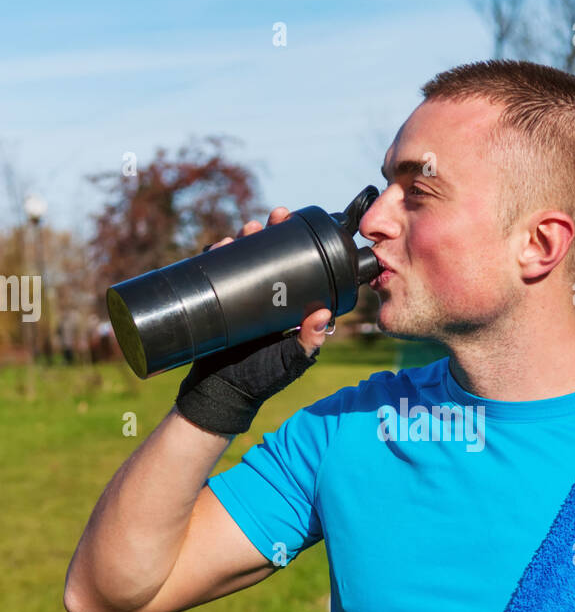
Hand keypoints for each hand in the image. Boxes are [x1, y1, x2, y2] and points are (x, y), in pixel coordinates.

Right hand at [174, 205, 333, 436]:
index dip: (295, 242)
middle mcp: (263, 295)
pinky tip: (219, 246)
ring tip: (245, 230)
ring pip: (241, 258)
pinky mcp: (215, 301)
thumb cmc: (261, 379)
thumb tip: (324, 314)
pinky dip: (215, 256)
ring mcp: (238, 296)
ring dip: (243, 237)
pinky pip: (214, 273)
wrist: (221, 393)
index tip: (295, 224)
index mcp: (285, 303)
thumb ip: (308, 342)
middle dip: (268, 231)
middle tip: (271, 218)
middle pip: (266, 253)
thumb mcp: (291, 360)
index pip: (293, 264)